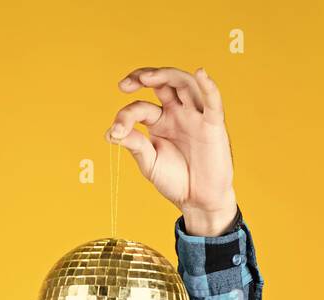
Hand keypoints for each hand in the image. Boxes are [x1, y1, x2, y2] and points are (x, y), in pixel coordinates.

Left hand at [106, 66, 236, 234]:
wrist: (198, 201)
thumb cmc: (175, 181)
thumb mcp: (149, 163)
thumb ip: (134, 146)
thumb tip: (109, 134)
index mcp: (159, 120)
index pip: (140, 108)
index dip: (125, 116)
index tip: (114, 133)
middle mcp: (177, 113)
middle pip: (162, 83)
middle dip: (142, 77)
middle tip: (124, 86)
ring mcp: (195, 116)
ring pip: (184, 84)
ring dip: (166, 75)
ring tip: (146, 78)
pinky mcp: (213, 126)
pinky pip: (213, 102)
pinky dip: (209, 86)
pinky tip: (201, 73)